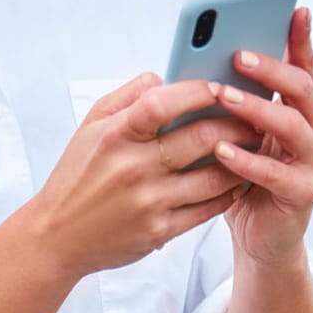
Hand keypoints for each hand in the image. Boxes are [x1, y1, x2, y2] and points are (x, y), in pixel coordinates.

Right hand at [30, 74, 260, 278]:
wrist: (57, 236)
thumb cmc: (76, 176)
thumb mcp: (89, 126)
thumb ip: (126, 96)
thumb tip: (162, 76)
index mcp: (115, 136)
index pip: (162, 103)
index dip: (197, 91)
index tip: (219, 86)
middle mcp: (132, 168)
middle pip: (200, 137)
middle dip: (236, 122)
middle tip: (255, 115)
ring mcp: (148, 202)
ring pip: (214, 175)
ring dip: (242, 157)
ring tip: (255, 144)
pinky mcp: (160, 230)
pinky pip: (208, 208)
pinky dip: (230, 191)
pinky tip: (239, 178)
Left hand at [211, 7, 312, 268]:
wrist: (258, 237)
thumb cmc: (242, 175)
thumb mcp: (237, 129)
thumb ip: (232, 97)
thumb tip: (201, 56)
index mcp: (302, 109)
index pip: (305, 65)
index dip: (301, 37)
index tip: (295, 7)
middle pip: (303, 89)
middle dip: (271, 68)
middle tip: (237, 54)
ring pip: (292, 127)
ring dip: (256, 109)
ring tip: (224, 96)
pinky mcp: (302, 194)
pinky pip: (275, 173)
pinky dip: (246, 160)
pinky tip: (220, 150)